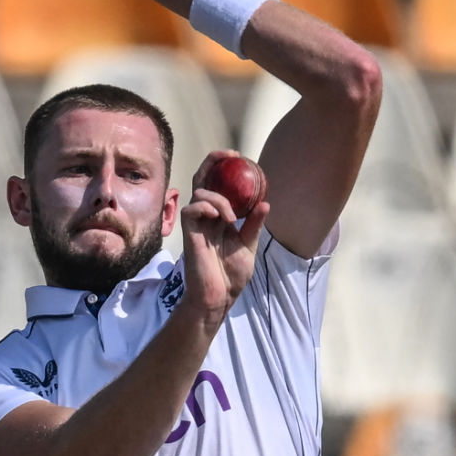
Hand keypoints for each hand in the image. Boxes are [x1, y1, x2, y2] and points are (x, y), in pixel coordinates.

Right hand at [179, 166, 269, 322]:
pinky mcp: (189, 233)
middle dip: (214, 162)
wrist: (219, 297)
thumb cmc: (231, 276)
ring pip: (200, 192)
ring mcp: (197, 224)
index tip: (240, 159)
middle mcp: (206, 216)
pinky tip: (221, 218)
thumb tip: (265, 203)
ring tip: (233, 218)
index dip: (224, 168)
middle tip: (232, 157)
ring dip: (219, 198)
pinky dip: (207, 206)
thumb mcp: (248, 246)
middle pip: (202, 178)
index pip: (217, 185)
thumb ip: (254, 225)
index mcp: (219, 217)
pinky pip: (191, 208)